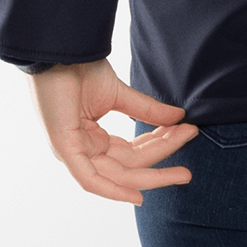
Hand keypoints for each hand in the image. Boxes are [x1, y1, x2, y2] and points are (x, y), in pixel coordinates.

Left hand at [27, 59, 198, 205]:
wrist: (58, 50)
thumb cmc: (78, 68)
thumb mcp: (119, 94)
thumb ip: (147, 110)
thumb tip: (179, 117)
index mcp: (91, 138)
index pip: (131, 152)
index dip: (160, 146)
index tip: (187, 133)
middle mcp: (82, 150)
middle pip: (127, 168)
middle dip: (160, 170)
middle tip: (188, 173)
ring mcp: (72, 152)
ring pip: (116, 175)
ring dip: (151, 175)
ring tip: (182, 172)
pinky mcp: (65, 149)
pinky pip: (89, 179)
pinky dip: (113, 190)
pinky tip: (136, 196)